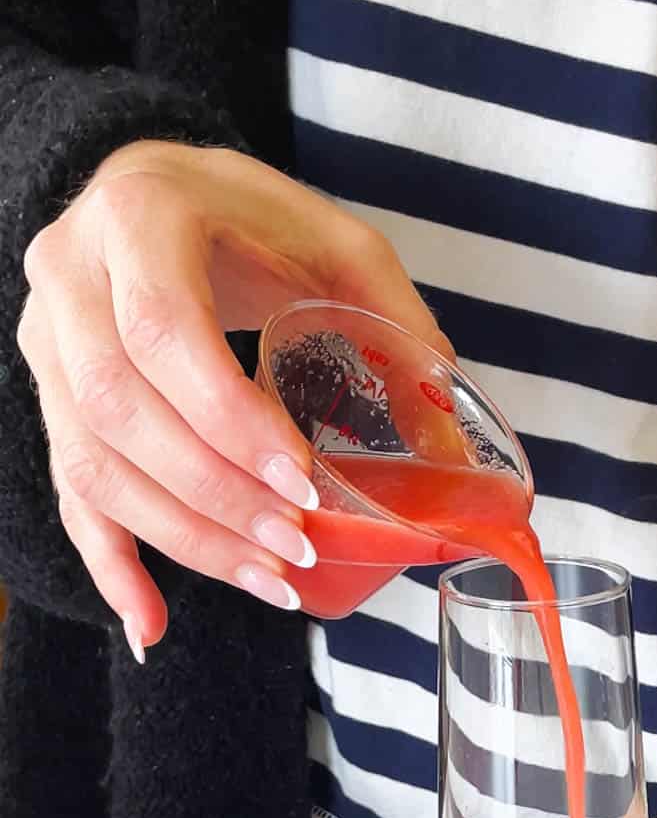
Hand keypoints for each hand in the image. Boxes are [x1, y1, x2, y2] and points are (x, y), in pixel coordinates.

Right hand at [17, 141, 448, 653]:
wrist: (164, 192)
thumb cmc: (258, 216)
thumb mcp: (343, 244)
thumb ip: (399, 329)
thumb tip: (451, 452)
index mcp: (140, 214)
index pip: (163, 330)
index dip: (227, 417)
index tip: (300, 477)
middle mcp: (70, 275)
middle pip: (119, 407)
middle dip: (214, 492)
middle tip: (296, 544)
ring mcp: (44, 340)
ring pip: (91, 460)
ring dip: (183, 537)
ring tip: (270, 581)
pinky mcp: (49, 395)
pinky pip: (68, 491)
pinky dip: (111, 566)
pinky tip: (152, 625)